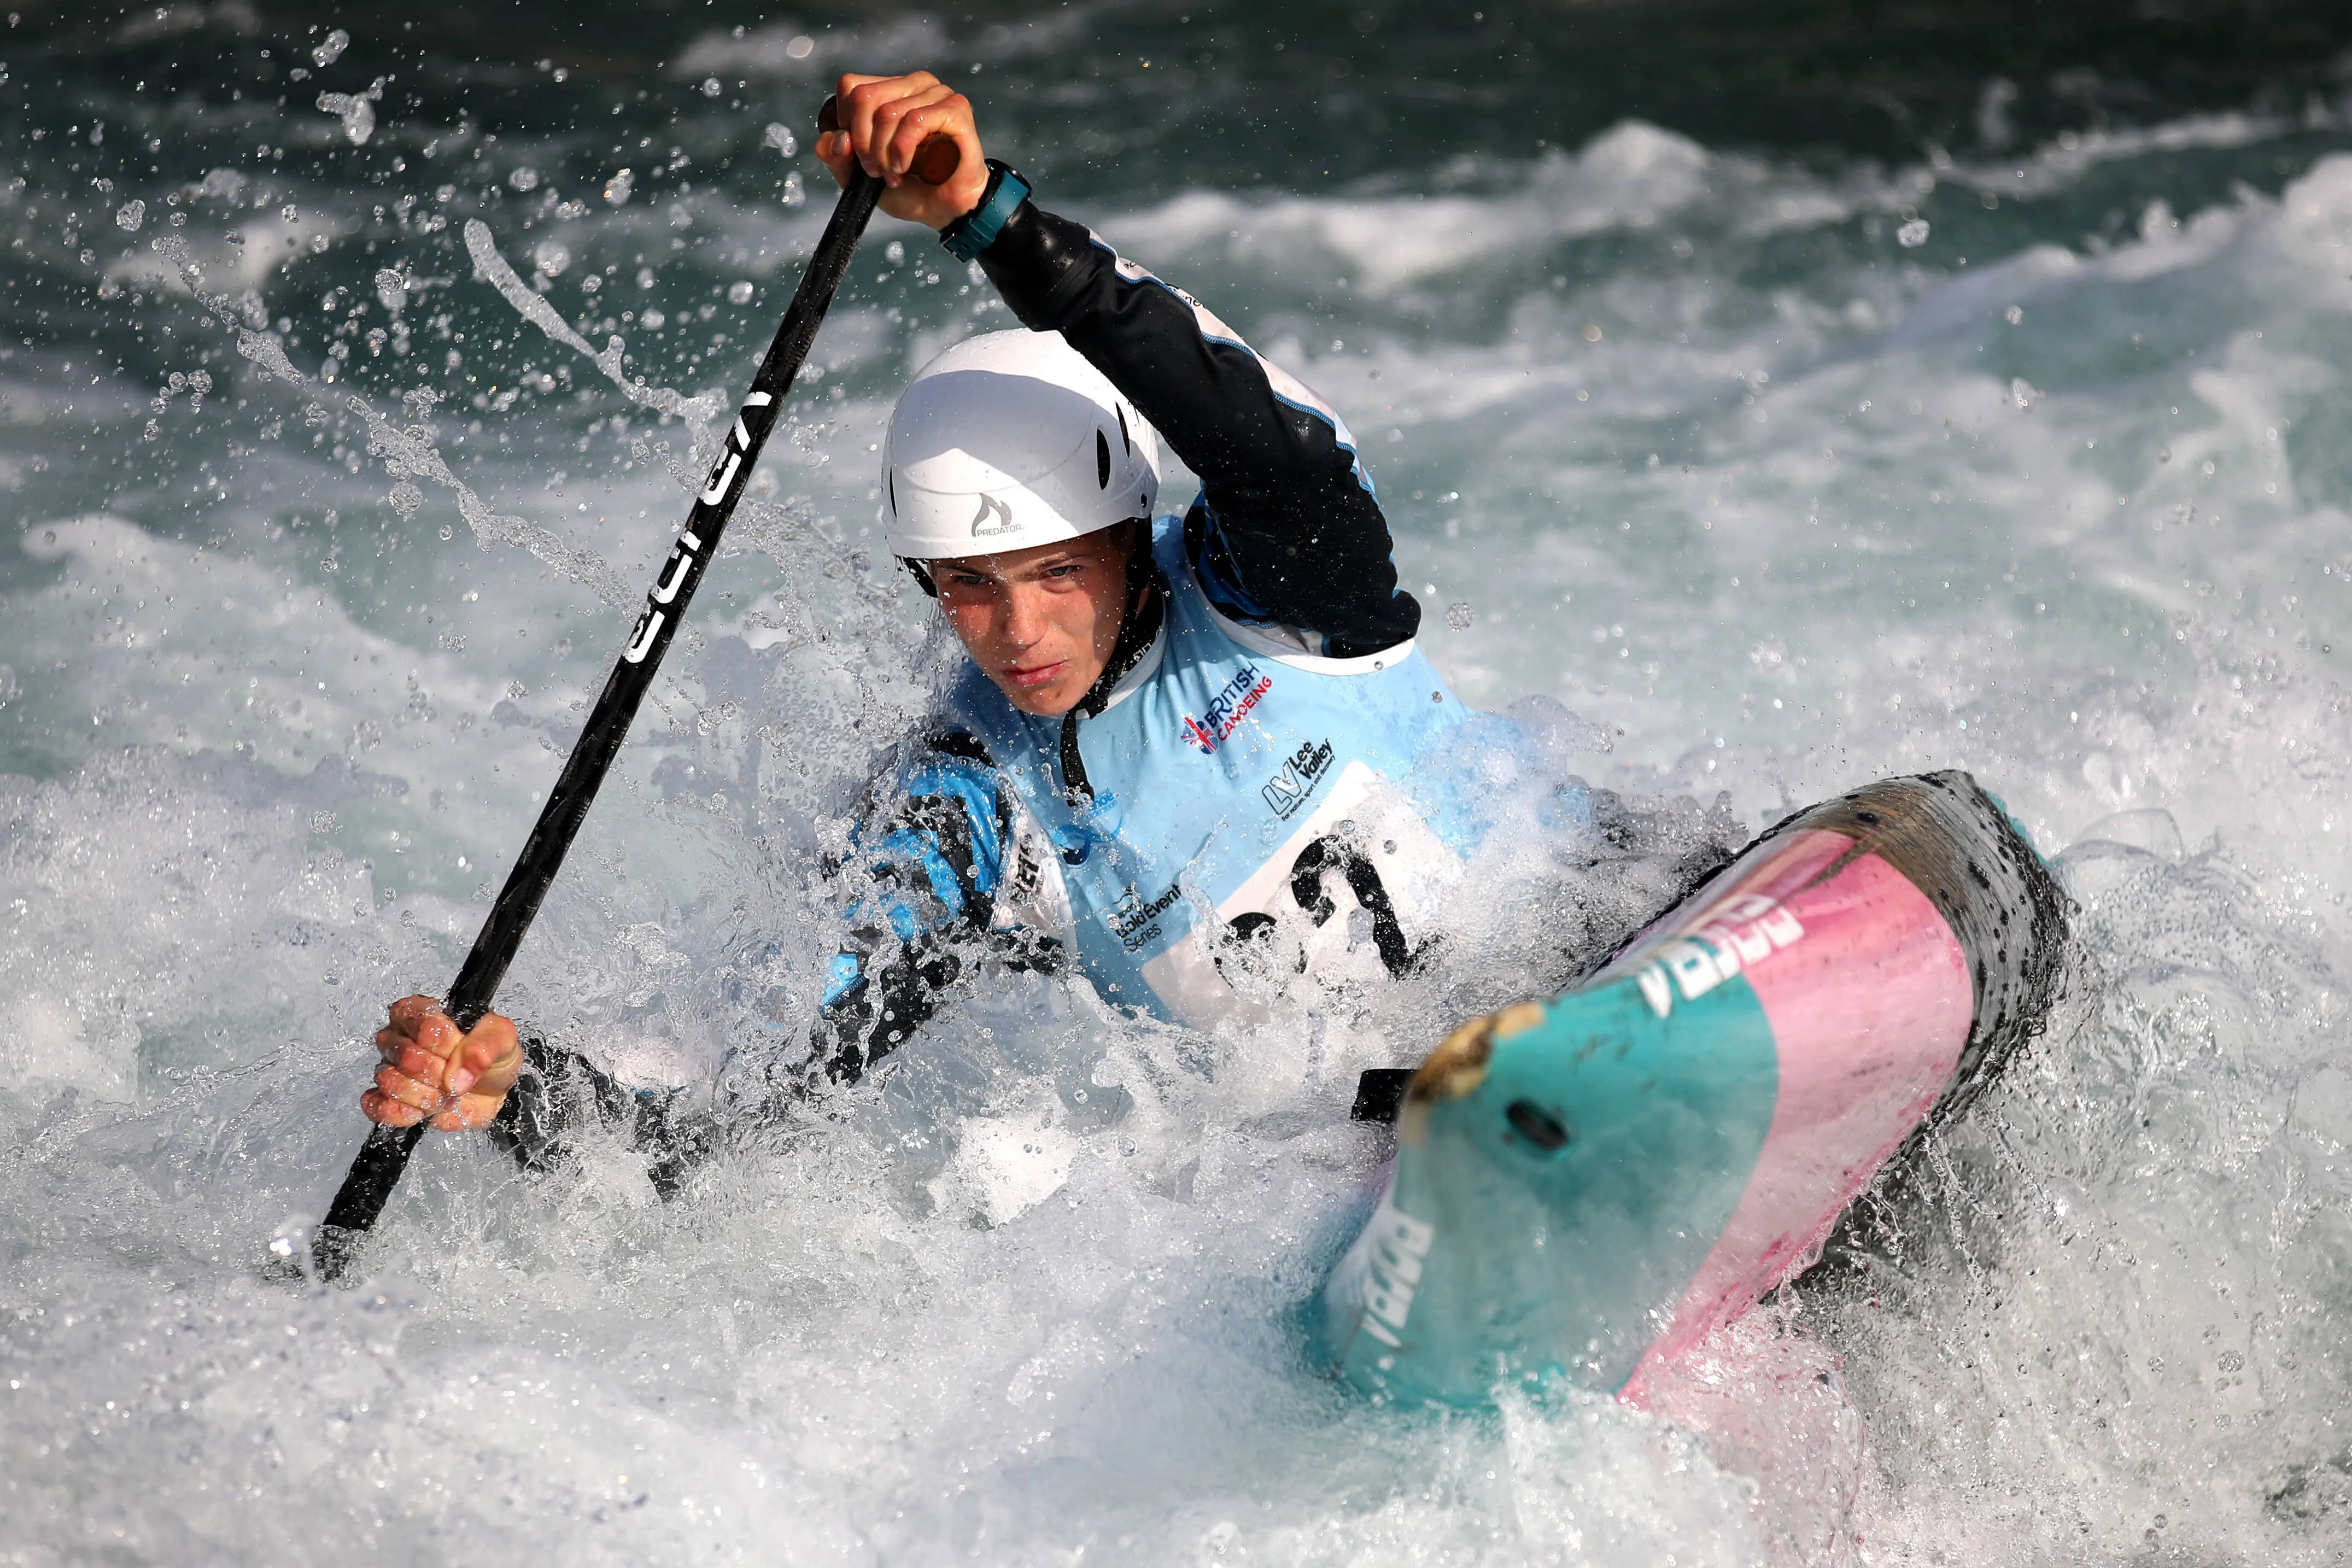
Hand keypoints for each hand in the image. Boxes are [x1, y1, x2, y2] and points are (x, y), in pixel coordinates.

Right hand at [362, 995, 522, 1130]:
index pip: (419, 1022)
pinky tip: (423, 1111)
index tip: (461, 1048)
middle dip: (438, 1072)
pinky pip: (376, 1106)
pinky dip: (401, 1113)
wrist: (495, 1090)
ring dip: (426, 1095)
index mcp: (421, 1013)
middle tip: (457, 1077)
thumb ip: (484, 1048)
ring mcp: (391, 1068)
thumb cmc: (492, 1056)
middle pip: (404, 1054)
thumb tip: (457, 1076)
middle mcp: (400, 1038)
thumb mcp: (502, 1039)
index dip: (444, 1042)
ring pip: (390, 1081)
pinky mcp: (388, 1099)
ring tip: (447, 1095)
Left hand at [814, 71, 989, 229]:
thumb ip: (834, 156)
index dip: (847, 123)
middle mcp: (914, 84)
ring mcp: (937, 93)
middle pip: (865, 97)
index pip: (851, 85)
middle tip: (876, 170)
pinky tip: (906, 168)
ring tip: (895, 174)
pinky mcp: (956, 109)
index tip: (860, 153)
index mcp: (890, 89)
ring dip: (884, 154)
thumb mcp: (857, 175)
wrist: (943, 209)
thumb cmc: (908, 187)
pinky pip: (915, 120)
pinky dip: (903, 150)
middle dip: (864, 143)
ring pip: (888, 112)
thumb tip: (839, 138)